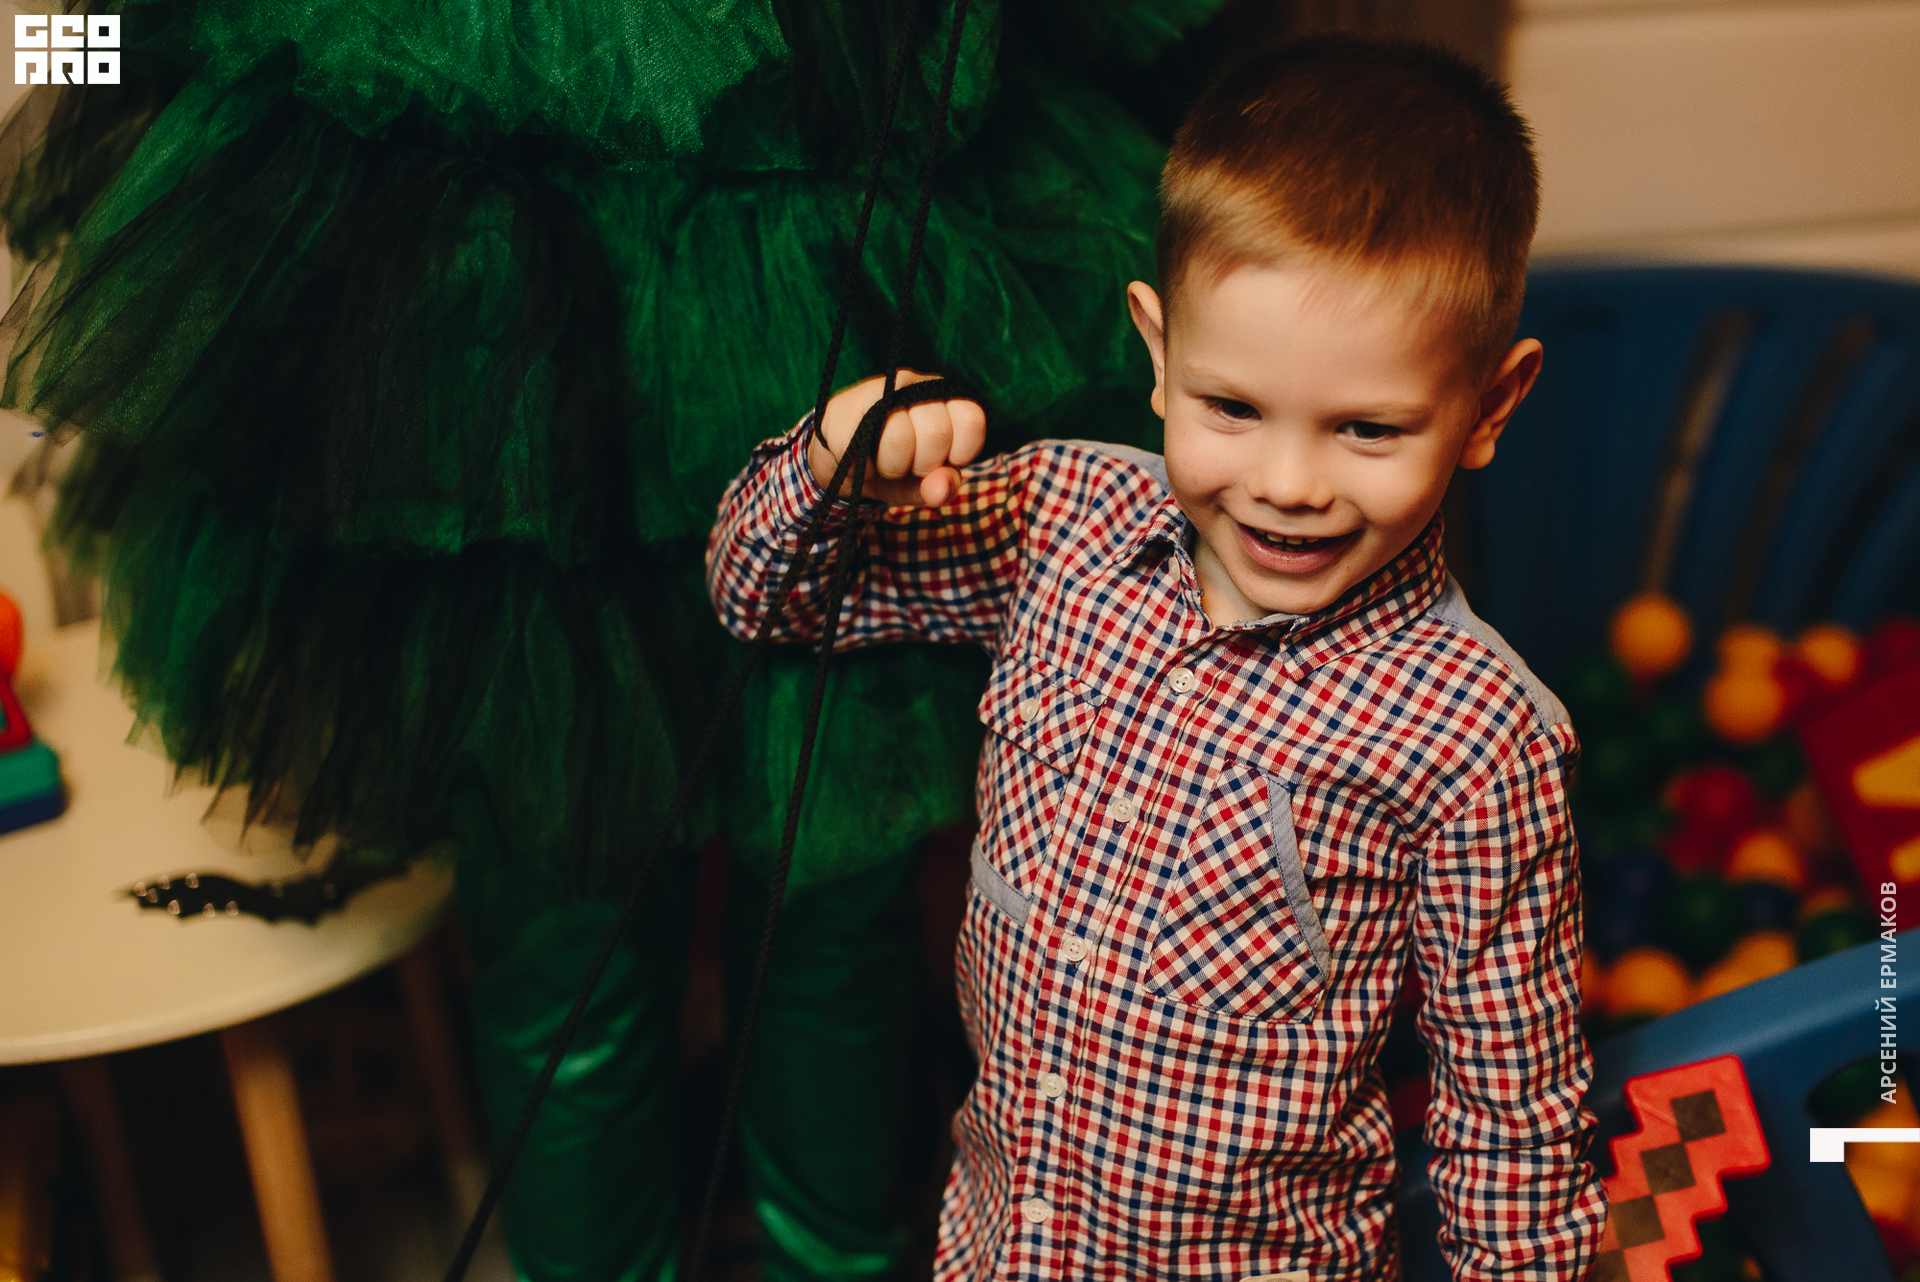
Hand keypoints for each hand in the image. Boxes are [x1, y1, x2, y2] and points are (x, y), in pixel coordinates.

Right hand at [808, 369, 986, 506]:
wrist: (841, 463)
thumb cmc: (891, 468)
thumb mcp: (923, 484)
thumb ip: (941, 488)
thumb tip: (940, 488)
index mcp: (946, 401)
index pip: (971, 420)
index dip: (958, 453)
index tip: (941, 461)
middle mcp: (917, 386)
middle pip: (936, 433)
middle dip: (921, 464)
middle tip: (906, 463)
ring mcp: (880, 389)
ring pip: (899, 437)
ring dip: (890, 466)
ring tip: (882, 460)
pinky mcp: (845, 405)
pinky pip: (859, 445)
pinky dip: (860, 466)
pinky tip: (859, 459)